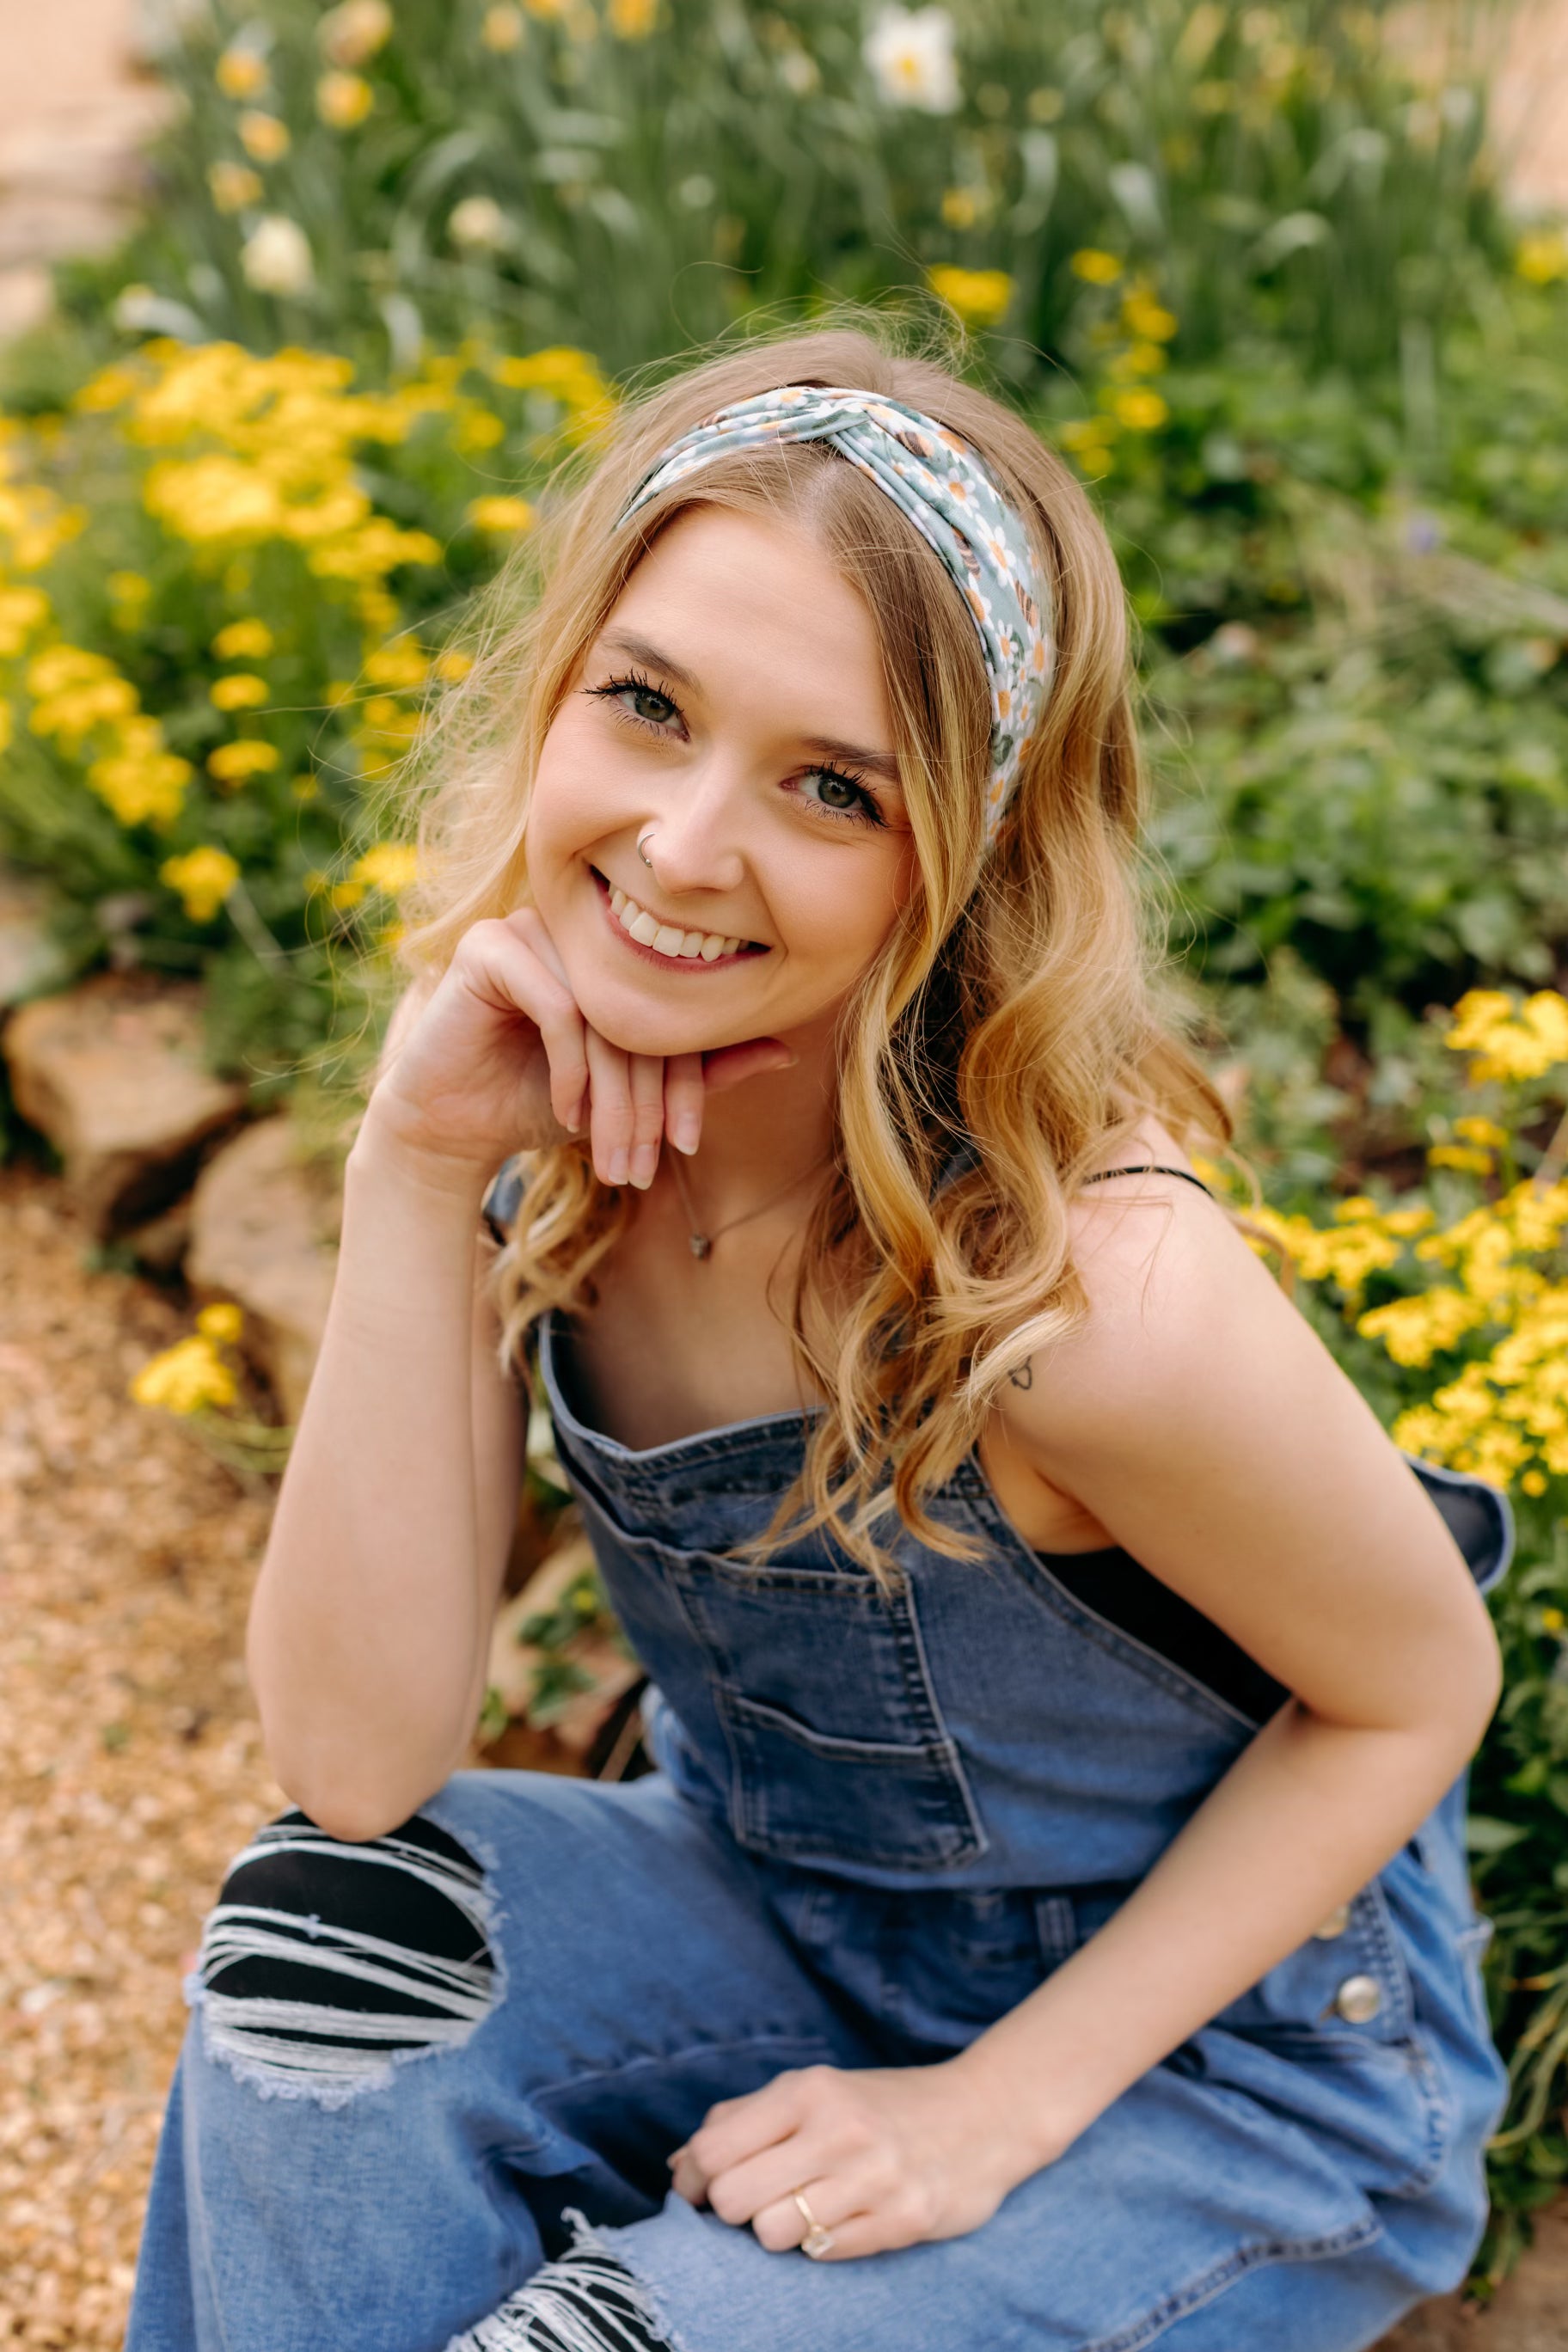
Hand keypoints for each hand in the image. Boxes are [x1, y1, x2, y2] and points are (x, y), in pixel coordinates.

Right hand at [365, 906, 794, 1189]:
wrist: (450, 1126)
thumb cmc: (538, 1102)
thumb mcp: (627, 1094)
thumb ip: (700, 1070)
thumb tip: (786, 1049)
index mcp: (616, 954)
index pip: (673, 1008)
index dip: (687, 1081)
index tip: (687, 1147)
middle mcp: (577, 931)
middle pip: (640, 1013)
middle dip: (646, 1103)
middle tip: (645, 1167)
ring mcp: (532, 929)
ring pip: (602, 1013)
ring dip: (611, 1096)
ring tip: (610, 1155)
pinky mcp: (490, 946)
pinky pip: (556, 1005)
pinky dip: (569, 1068)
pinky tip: (567, 1114)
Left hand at [666, 2060, 1038, 2261]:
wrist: (984, 2114)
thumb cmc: (881, 2106)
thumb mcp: (813, 2092)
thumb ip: (743, 2120)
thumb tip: (678, 2166)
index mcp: (807, 2089)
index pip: (713, 2150)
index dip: (695, 2180)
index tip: (703, 2189)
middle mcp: (838, 2128)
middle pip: (733, 2200)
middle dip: (736, 2211)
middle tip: (762, 2201)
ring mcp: (874, 2176)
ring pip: (774, 2235)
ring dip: (781, 2233)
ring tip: (807, 2212)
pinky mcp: (905, 2219)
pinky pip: (825, 2254)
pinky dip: (824, 2245)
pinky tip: (846, 2220)